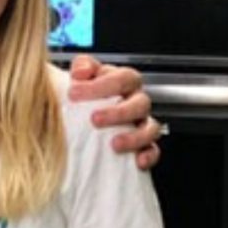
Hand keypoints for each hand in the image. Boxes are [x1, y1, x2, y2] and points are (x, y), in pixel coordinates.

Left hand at [68, 55, 162, 170]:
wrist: (80, 118)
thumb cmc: (84, 94)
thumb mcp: (80, 75)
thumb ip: (81, 66)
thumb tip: (81, 72)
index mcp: (123, 81)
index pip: (122, 78)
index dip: (101, 85)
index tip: (74, 93)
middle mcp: (135, 101)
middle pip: (140, 103)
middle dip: (118, 112)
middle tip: (95, 119)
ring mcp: (141, 123)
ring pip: (151, 128)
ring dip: (134, 137)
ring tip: (114, 145)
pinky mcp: (142, 146)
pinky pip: (153, 150)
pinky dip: (148, 155)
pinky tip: (137, 161)